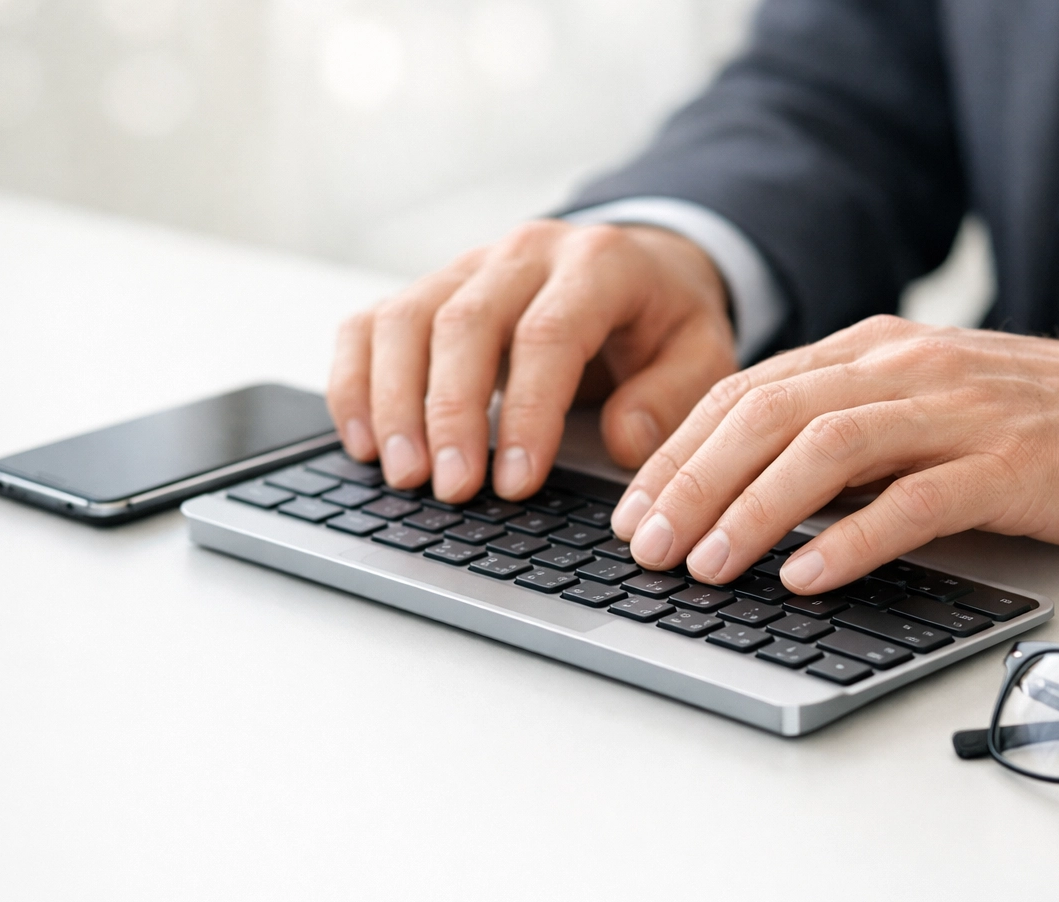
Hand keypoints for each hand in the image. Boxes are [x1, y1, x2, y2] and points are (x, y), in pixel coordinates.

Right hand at [327, 221, 737, 500]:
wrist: (643, 265)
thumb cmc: (666, 319)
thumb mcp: (702, 353)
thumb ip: (671, 397)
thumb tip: (622, 442)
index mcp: (598, 264)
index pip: (548, 334)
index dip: (526, 411)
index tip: (515, 480)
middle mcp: (524, 254)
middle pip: (464, 323)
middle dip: (449, 413)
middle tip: (451, 489)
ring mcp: (469, 267)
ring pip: (405, 320)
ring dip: (393, 402)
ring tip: (404, 476)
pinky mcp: (431, 289)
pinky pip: (371, 324)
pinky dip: (356, 381)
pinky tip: (364, 441)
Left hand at [609, 316, 1058, 593]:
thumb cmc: (1027, 421)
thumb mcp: (918, 405)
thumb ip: (843, 431)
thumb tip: (748, 491)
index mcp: (871, 350)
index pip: (746, 392)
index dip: (678, 452)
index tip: (633, 511)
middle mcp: (903, 367)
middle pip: (769, 414)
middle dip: (693, 483)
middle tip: (645, 548)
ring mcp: (956, 411)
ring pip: (828, 448)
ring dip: (755, 511)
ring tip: (707, 567)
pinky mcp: (1007, 464)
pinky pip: (914, 500)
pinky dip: (851, 540)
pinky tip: (805, 578)